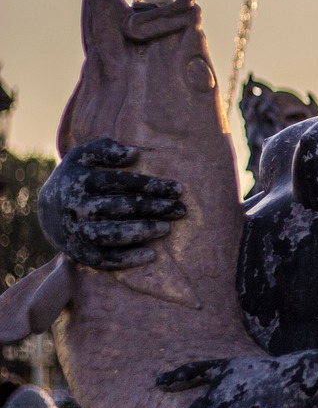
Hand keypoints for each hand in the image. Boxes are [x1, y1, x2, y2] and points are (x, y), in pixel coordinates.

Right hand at [37, 137, 183, 268]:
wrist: (45, 209)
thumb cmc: (77, 177)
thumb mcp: (84, 155)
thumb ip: (106, 148)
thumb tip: (134, 153)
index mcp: (80, 181)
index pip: (120, 182)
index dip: (151, 185)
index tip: (178, 190)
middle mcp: (76, 207)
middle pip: (118, 208)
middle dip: (153, 208)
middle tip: (180, 210)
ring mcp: (75, 231)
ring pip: (109, 235)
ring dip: (140, 232)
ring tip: (167, 228)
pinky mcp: (76, 251)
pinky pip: (101, 259)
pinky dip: (125, 259)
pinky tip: (151, 254)